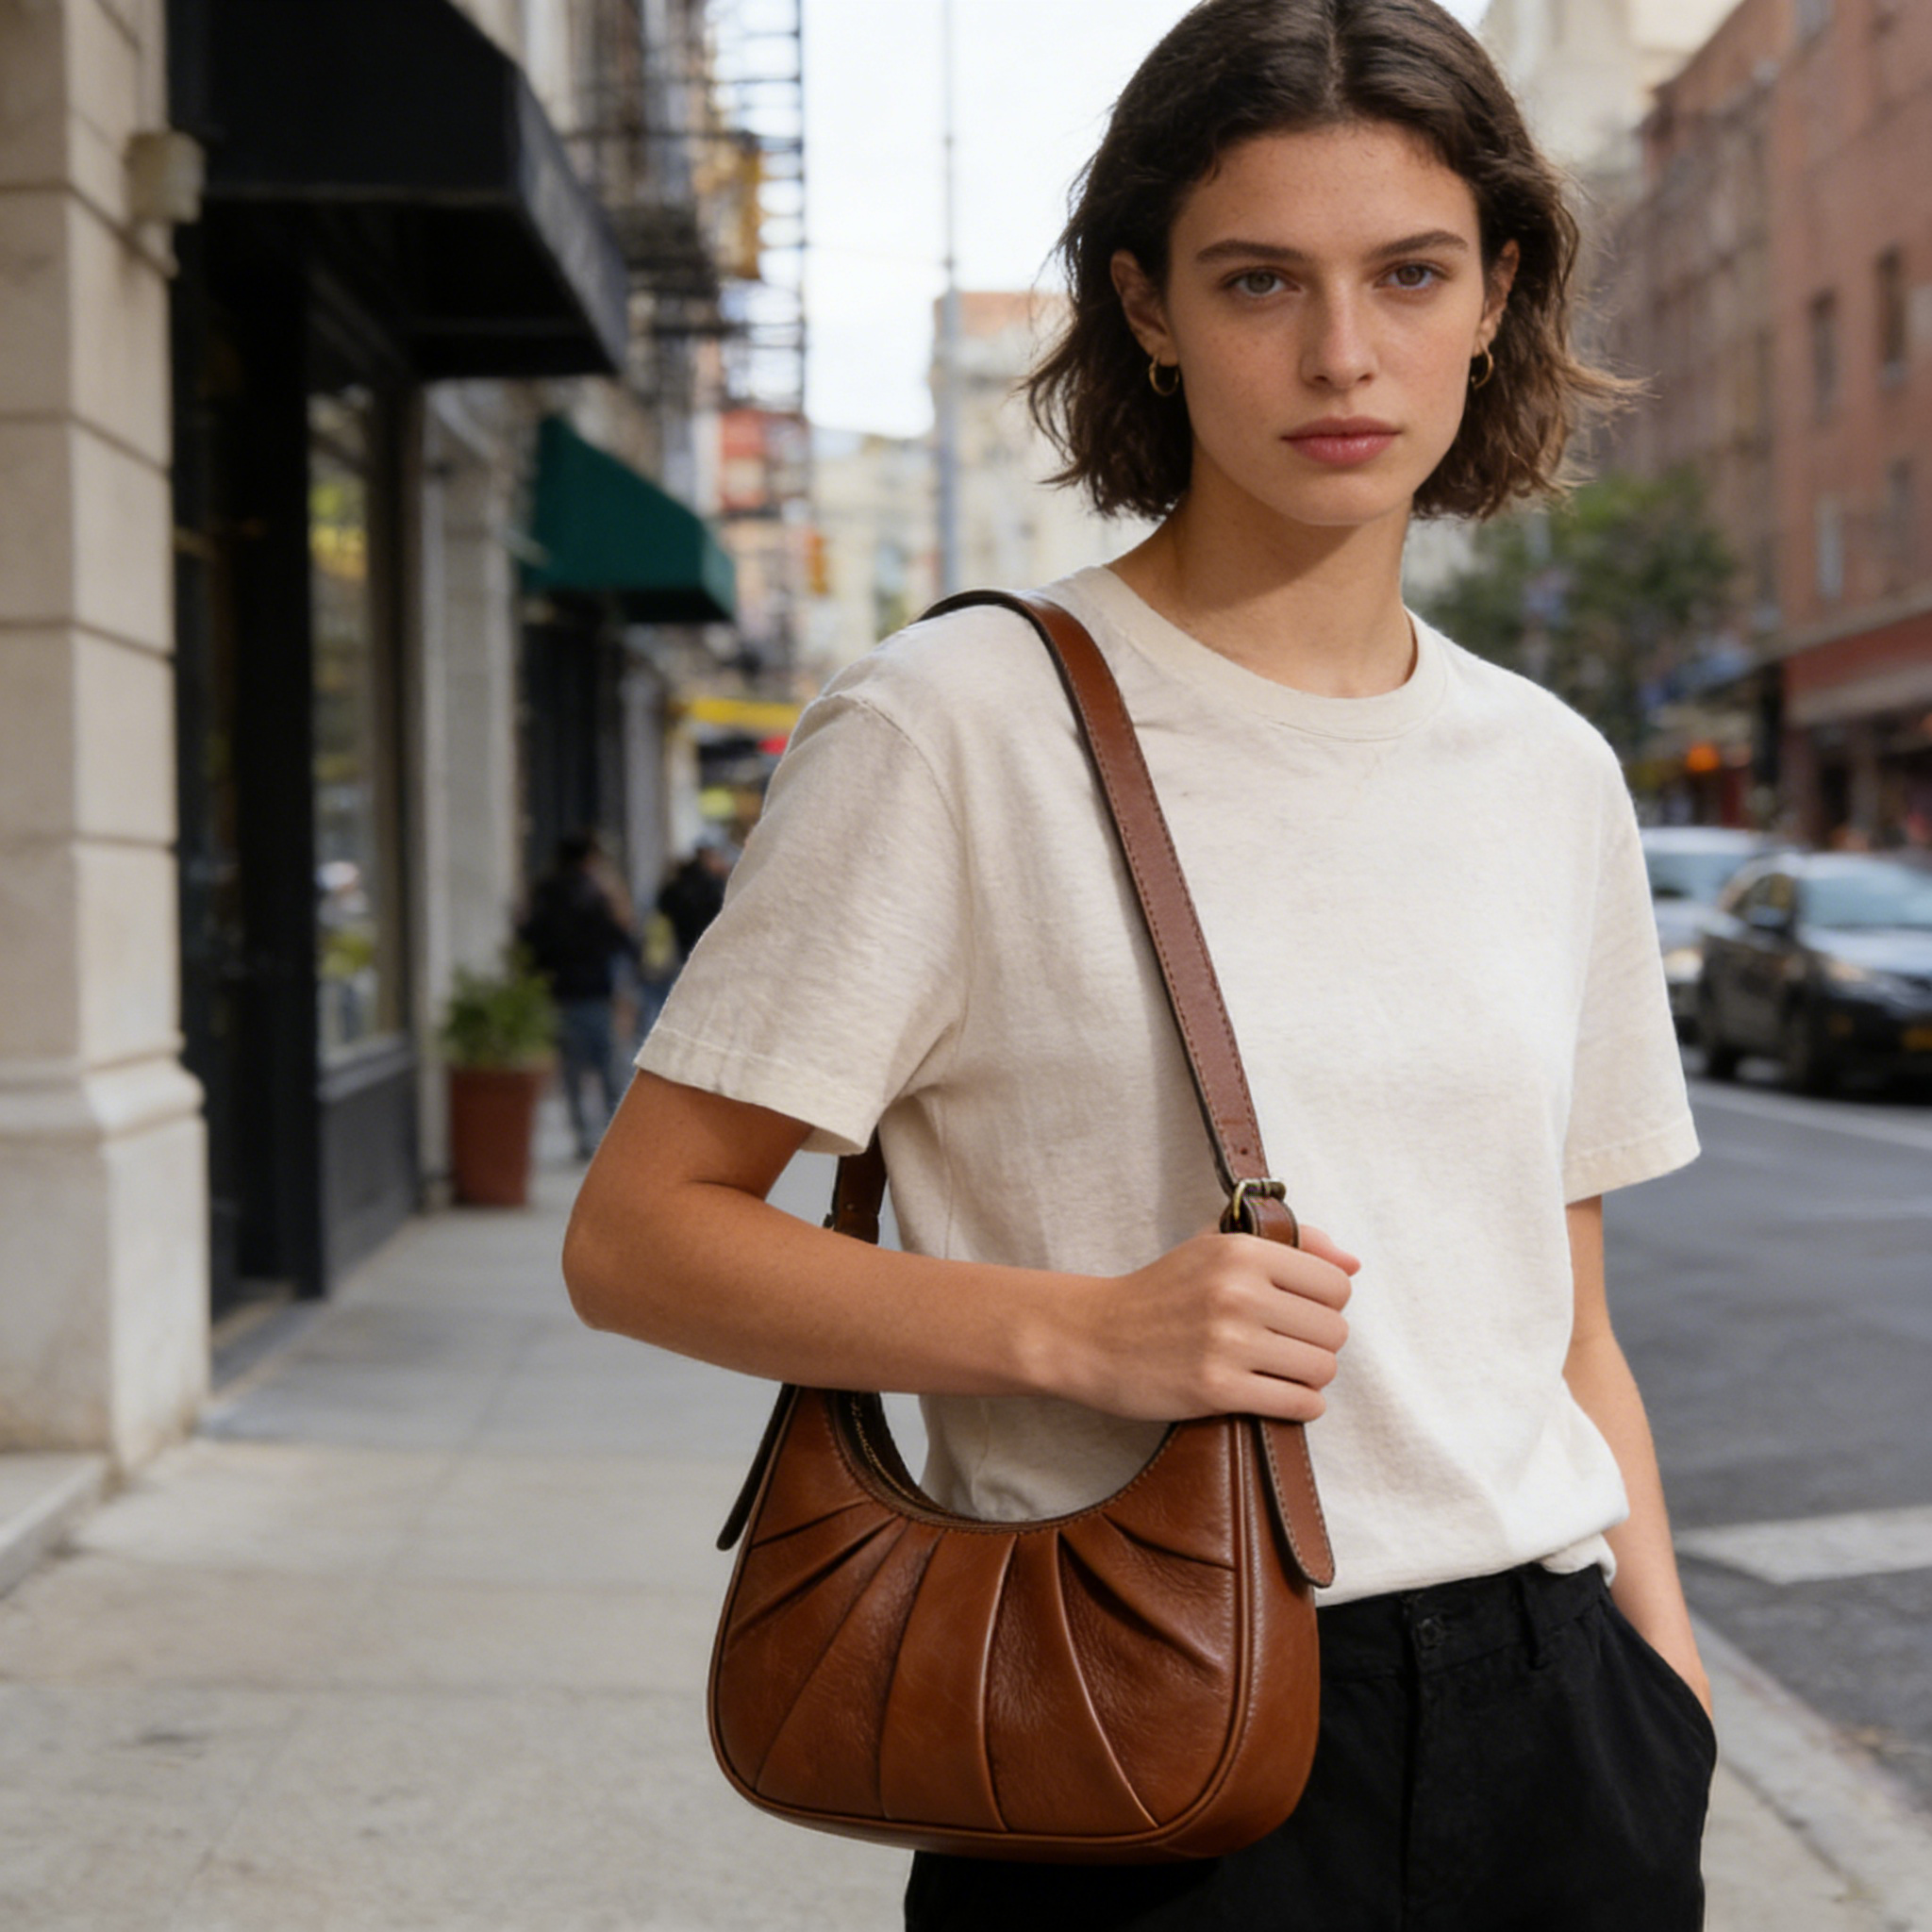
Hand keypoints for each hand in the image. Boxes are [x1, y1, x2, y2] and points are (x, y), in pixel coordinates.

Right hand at [1053, 1225, 1359, 1423]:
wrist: (1094, 1336)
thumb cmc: (1160, 1292)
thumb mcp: (1216, 1246)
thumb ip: (1290, 1245)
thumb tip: (1352, 1263)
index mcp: (1242, 1252)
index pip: (1335, 1284)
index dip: (1324, 1303)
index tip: (1299, 1312)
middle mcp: (1238, 1292)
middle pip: (1334, 1330)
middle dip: (1317, 1343)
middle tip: (1286, 1346)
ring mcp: (1228, 1342)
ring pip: (1321, 1368)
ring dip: (1309, 1377)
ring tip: (1280, 1371)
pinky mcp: (1218, 1389)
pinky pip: (1298, 1403)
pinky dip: (1299, 1406)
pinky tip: (1276, 1395)